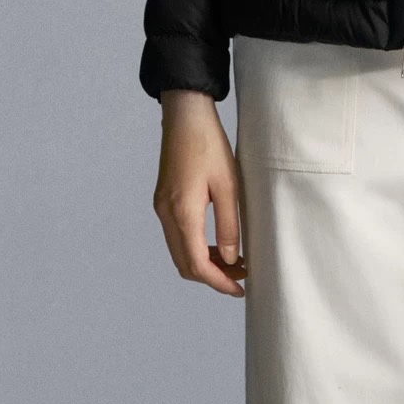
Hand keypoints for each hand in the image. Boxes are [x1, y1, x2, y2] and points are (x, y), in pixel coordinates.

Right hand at [152, 91, 246, 296]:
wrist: (185, 115)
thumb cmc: (208, 144)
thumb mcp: (228, 184)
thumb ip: (229, 224)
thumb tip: (231, 259)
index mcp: (182, 213)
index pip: (197, 264)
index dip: (219, 282)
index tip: (240, 288)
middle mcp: (166, 215)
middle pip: (185, 264)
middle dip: (212, 276)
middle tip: (242, 274)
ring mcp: (161, 208)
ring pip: (180, 252)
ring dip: (204, 262)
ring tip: (234, 260)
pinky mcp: (163, 201)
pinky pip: (177, 236)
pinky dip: (196, 247)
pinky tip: (217, 242)